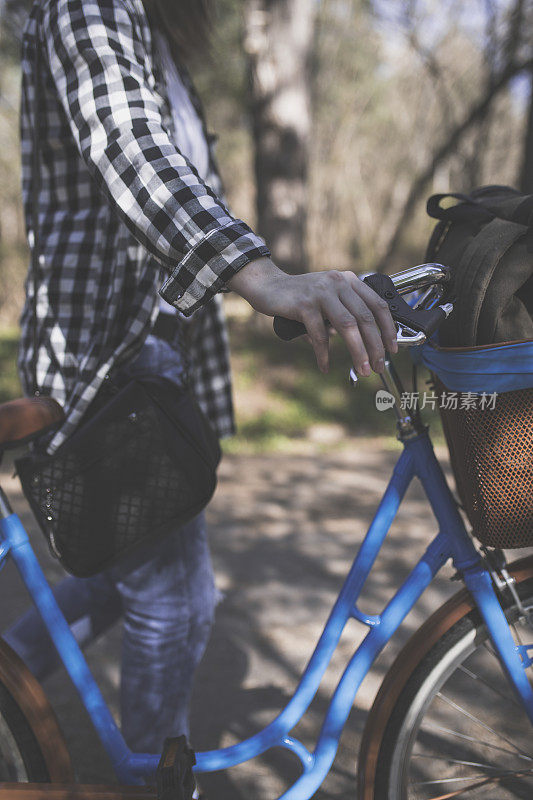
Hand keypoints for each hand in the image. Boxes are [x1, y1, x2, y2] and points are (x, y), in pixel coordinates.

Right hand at [226, 257, 397, 374]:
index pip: (378, 305)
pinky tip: (324, 366)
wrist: (267, 286)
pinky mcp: (304, 304)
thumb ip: (345, 313)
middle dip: (375, 346)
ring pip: (348, 326)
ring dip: (358, 351)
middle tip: (378, 366)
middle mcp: (338, 283)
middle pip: (365, 318)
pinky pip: (320, 333)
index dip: (388, 329)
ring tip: (362, 370)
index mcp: (348, 281)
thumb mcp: (328, 298)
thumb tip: (364, 342)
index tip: (392, 349)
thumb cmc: (298, 296)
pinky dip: (324, 353)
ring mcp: (321, 292)